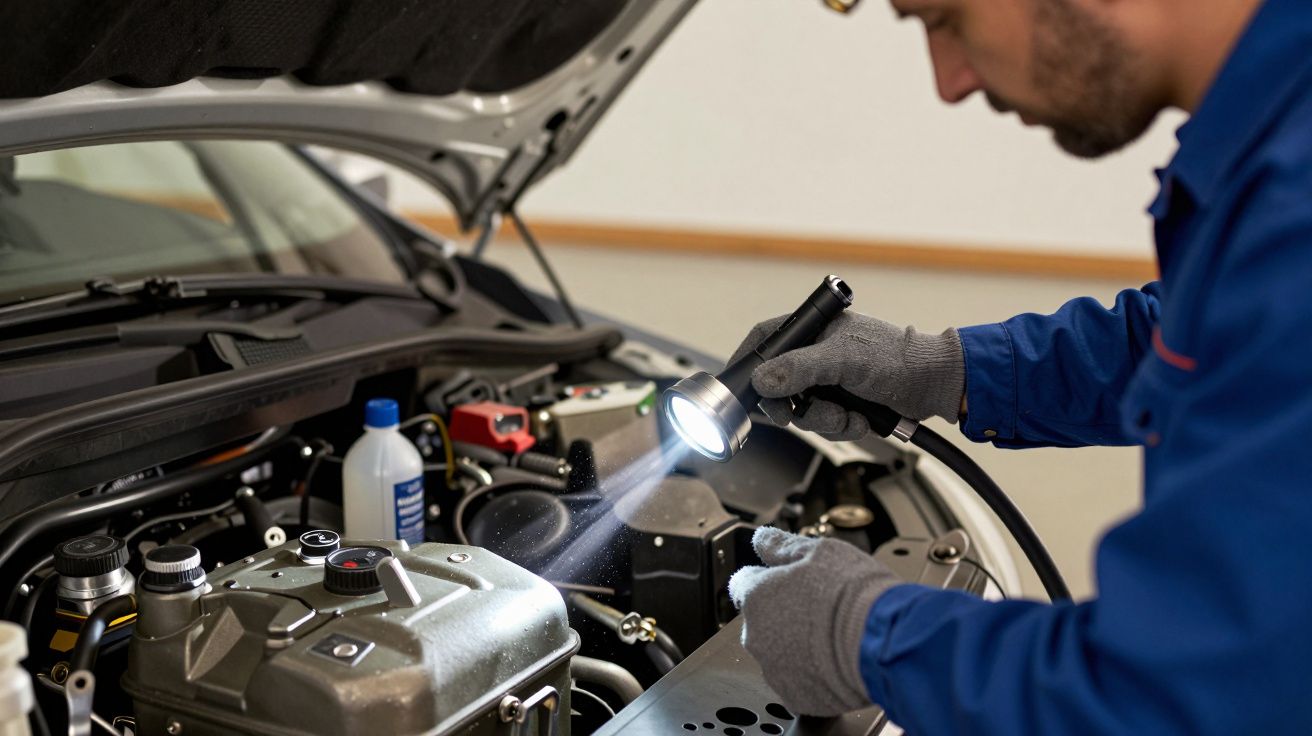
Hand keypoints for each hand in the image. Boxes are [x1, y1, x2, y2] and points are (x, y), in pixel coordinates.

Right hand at [728, 312, 964, 439]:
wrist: (933, 385)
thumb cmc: (897, 358)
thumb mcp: (844, 360)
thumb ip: (801, 368)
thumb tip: (763, 380)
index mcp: (812, 330)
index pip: (766, 340)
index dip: (750, 363)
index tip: (743, 388)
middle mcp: (814, 354)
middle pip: (778, 387)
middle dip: (796, 408)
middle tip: (803, 413)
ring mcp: (827, 381)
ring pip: (800, 411)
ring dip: (823, 421)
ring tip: (848, 416)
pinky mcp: (840, 403)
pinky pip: (821, 424)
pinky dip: (839, 428)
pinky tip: (858, 420)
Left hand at [728, 527, 901, 716]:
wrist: (884, 641)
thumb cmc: (853, 593)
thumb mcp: (818, 551)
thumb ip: (782, 546)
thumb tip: (762, 540)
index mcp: (756, 597)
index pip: (743, 584)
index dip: (766, 579)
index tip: (785, 580)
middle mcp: (756, 637)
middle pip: (761, 622)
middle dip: (783, 614)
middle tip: (819, 607)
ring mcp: (775, 671)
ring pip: (778, 653)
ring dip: (795, 645)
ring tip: (832, 635)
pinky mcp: (797, 698)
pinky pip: (798, 682)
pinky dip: (811, 674)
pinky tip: (836, 659)